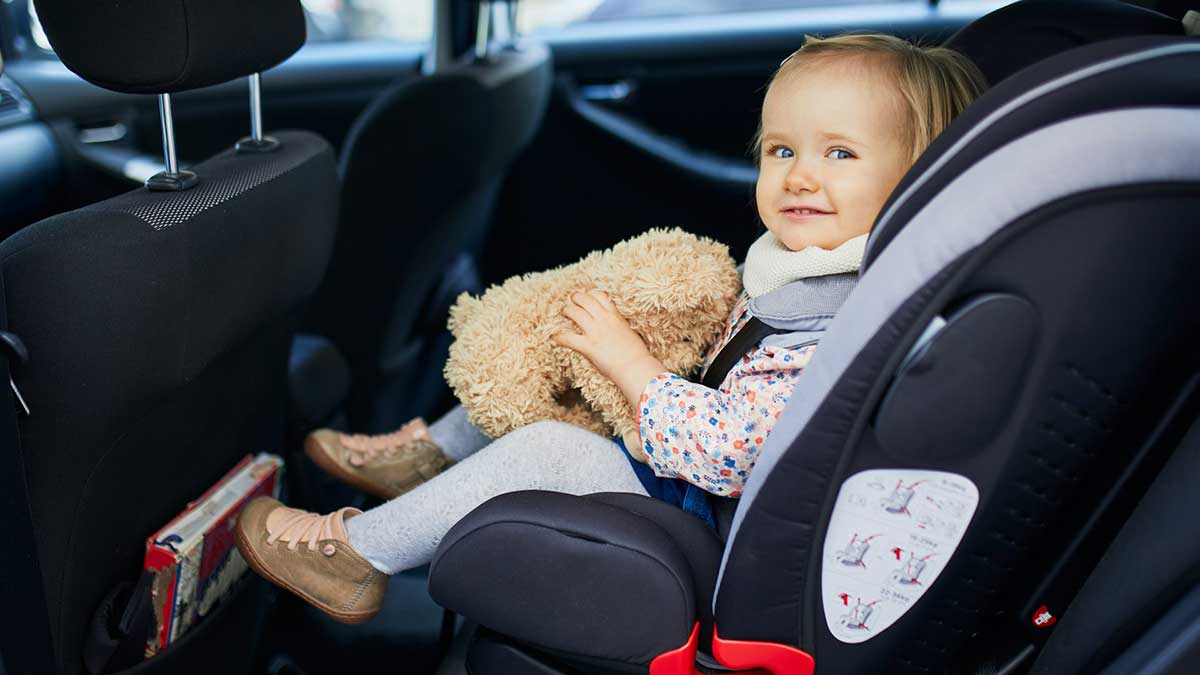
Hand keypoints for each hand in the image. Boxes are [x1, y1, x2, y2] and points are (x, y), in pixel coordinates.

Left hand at [552, 290, 665, 408]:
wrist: (636, 367)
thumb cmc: (637, 355)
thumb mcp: (629, 333)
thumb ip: (620, 327)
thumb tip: (618, 330)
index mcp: (615, 316)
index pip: (600, 296)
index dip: (591, 295)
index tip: (588, 297)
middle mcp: (604, 320)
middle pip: (585, 300)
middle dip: (576, 298)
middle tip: (571, 301)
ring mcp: (595, 332)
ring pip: (574, 312)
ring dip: (566, 310)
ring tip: (563, 312)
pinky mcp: (588, 346)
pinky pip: (568, 337)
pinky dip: (559, 336)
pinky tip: (555, 337)